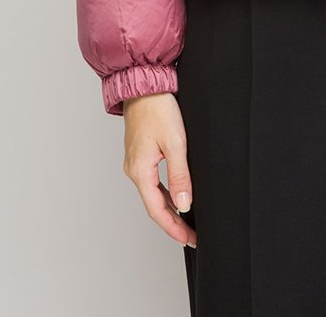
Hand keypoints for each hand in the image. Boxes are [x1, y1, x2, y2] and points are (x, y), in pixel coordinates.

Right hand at [122, 92, 196, 248]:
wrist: (144, 84)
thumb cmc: (158, 109)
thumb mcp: (175, 143)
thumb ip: (180, 176)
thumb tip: (184, 206)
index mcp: (140, 171)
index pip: (157, 211)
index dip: (174, 228)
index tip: (190, 240)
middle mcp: (133, 170)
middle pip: (154, 205)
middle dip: (173, 222)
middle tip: (192, 235)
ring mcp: (135, 162)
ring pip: (153, 194)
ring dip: (170, 208)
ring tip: (188, 220)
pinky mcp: (140, 153)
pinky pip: (152, 181)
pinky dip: (165, 193)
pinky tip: (177, 196)